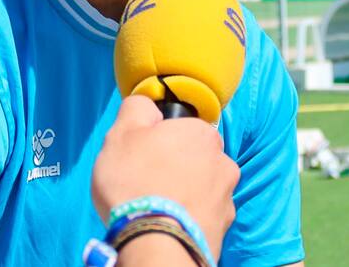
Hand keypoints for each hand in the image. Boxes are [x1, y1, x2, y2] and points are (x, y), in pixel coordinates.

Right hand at [91, 95, 238, 260]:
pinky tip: (168, 224)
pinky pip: (202, 216)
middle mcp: (223, 162)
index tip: (143, 156)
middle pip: (195, 158)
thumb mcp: (122, 133)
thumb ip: (137, 109)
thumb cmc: (137, 183)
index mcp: (202, 133)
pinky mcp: (223, 229)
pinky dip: (188, 218)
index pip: (182, 128)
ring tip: (157, 208)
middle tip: (147, 183)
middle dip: (176, 168)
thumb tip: (148, 103)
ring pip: (201, 188)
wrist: (156, 244)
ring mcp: (227, 198)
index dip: (160, 141)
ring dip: (185, 194)